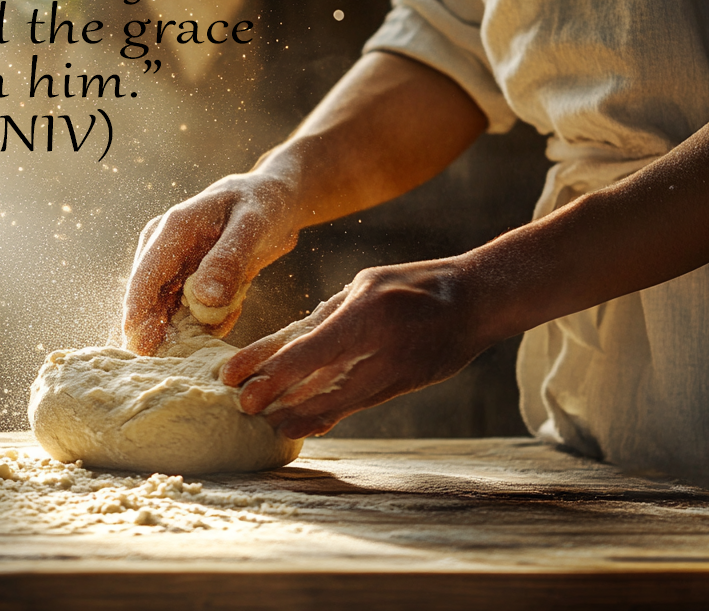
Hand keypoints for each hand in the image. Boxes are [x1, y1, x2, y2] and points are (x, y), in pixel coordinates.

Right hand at [123, 172, 302, 354]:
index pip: (144, 280)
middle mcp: (162, 250)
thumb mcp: (254, 226)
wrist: (273, 201)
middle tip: (186, 360)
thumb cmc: (264, 205)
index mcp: (171, 231)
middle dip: (162, 335)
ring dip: (193, 328)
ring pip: (167, 314)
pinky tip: (236, 303)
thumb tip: (204, 299)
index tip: (141, 351)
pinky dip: (211, 320)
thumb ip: (229, 260)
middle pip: (147, 304)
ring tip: (231, 310)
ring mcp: (173, 269)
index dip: (138, 317)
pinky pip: (190, 316)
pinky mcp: (186, 284)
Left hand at [220, 259, 490, 437]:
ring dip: (298, 416)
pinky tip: (304, 424)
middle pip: (314, 386)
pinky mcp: (402, 388)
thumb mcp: (364, 285)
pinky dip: (327, 417)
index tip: (231, 378)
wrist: (477, 303)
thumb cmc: (414, 284)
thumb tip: (282, 345)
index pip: (302, 350)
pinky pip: (356, 407)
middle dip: (274, 401)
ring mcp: (393, 374)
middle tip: (242, 408)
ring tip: (268, 422)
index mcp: (364, 315)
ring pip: (334, 405)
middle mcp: (377, 350)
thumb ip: (326, 316)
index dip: (263, 369)